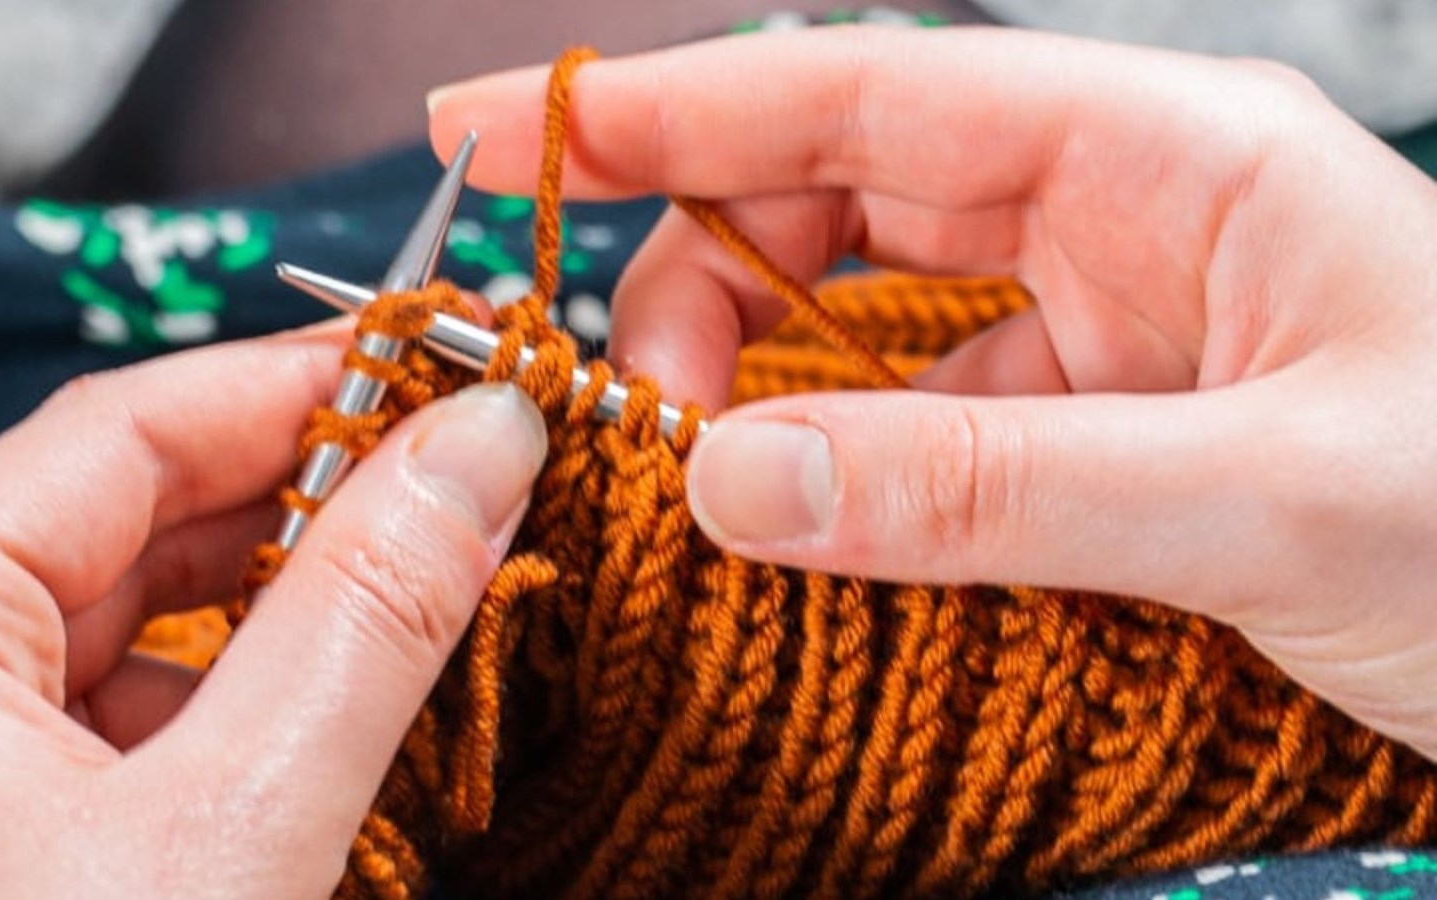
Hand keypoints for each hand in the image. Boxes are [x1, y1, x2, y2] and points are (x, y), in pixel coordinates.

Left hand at [0, 325, 546, 897]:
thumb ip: (365, 622)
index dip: (296, 381)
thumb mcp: (230, 832)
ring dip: (299, 597)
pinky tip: (355, 708)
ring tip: (444, 579)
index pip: (122, 432)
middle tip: (477, 470)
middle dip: (314, 487)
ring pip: (150, 623)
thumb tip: (486, 442)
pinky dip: (259, 696)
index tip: (446, 364)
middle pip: (135, 516)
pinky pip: (148, 720)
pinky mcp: (14, 842)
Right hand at [428, 27, 1436, 757]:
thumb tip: (734, 481)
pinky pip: (920, 425)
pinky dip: (837, 472)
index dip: (663, 105)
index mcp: (1165, 156)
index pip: (862, 88)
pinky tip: (801, 529)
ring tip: (693, 474)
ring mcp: (1105, 329)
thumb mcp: (1272, 494)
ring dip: (758, 385)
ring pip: (863, 314)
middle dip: (699, 275)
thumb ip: (994, 486)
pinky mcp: (1100, 433)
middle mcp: (1119, 219)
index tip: (497, 130)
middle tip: (619, 402)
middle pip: (836, 190)